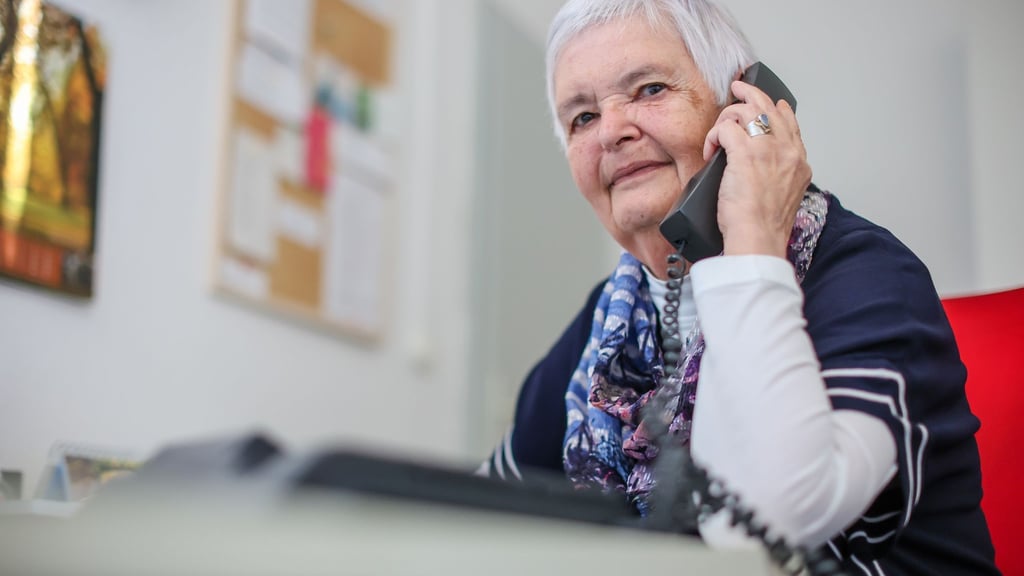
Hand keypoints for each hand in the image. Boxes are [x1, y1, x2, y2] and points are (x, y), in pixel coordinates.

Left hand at [702, 80, 811, 257]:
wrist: (758, 238)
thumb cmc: (764, 227)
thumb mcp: (783, 198)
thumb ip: (777, 177)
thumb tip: (758, 169)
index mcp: (799, 163)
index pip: (790, 122)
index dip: (776, 108)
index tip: (768, 104)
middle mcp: (787, 151)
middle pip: (770, 107)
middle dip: (751, 94)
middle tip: (738, 88)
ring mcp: (767, 149)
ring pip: (747, 110)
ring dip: (726, 117)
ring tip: (717, 132)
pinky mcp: (745, 152)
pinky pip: (726, 127)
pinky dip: (713, 136)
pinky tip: (710, 150)